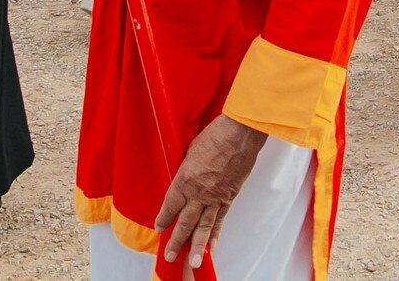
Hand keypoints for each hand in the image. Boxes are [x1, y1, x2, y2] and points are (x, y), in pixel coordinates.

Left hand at [155, 113, 266, 270]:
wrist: (240, 134)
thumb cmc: (214, 136)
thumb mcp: (190, 152)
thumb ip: (185, 171)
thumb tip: (183, 181)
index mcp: (184, 179)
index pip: (170, 205)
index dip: (163, 218)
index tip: (159, 228)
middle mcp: (198, 193)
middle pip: (185, 222)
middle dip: (176, 241)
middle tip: (170, 255)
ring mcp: (215, 198)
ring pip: (203, 228)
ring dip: (196, 246)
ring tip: (192, 263)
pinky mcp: (229, 198)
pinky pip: (220, 221)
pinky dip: (215, 236)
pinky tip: (211, 248)